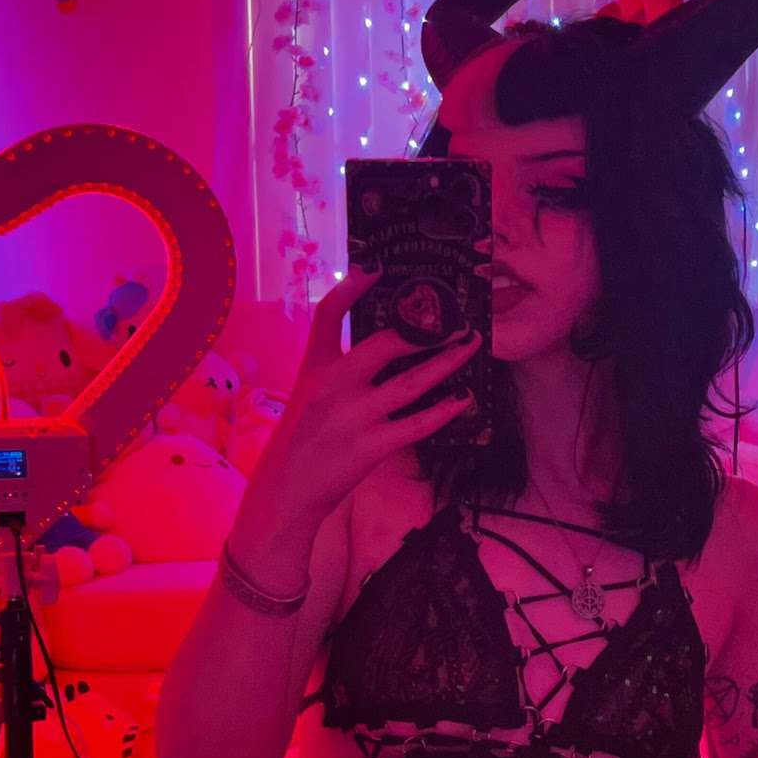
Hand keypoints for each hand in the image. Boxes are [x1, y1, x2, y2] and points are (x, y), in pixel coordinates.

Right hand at [239, 260, 480, 534]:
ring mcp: (354, 417)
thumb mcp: (309, 395)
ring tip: (470, 347)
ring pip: (412, 382)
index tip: (378, 266)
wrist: (287, 491)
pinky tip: (464, 399)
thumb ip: (338, 370)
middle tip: (455, 321)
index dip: (352, 287)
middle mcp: (333, 386)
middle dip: (425, 331)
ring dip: (446, 363)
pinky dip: (444, 411)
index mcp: (315, 368)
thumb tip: (386, 347)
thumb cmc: (302, 440)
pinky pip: (418, 424)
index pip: (328, 315)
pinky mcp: (371, 447)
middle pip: (385, 344)